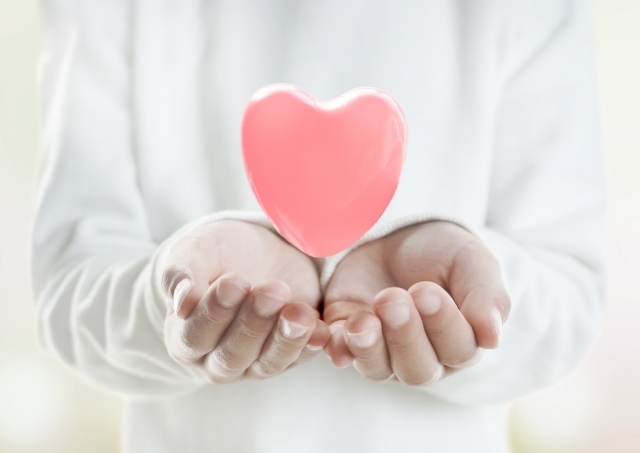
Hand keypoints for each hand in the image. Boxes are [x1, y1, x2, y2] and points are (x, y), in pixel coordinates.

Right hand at [161, 220, 329, 383]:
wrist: (260, 251)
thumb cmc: (220, 253)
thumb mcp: (197, 251)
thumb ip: (182, 272)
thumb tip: (182, 304)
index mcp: (184, 337)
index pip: (195, 336)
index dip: (214, 313)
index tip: (234, 282)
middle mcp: (216, 359)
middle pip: (233, 354)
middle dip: (254, 323)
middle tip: (272, 290)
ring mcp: (255, 363)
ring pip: (268, 363)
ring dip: (286, 338)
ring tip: (299, 311)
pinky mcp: (289, 355)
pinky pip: (300, 358)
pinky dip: (311, 345)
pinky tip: (321, 328)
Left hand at [323, 221, 509, 385]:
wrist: (397, 235)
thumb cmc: (442, 253)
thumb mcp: (470, 261)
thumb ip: (486, 295)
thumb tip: (492, 339)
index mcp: (461, 341)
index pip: (458, 349)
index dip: (442, 324)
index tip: (426, 291)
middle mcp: (424, 356)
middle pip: (417, 369)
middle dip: (405, 336)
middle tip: (393, 299)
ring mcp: (383, 351)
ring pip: (379, 369)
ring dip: (371, 347)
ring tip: (365, 318)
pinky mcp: (348, 337)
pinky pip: (343, 354)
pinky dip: (340, 348)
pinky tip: (340, 331)